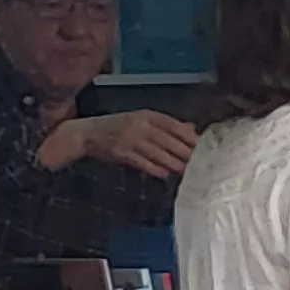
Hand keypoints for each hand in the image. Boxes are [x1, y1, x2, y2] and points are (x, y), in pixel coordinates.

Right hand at [61, 109, 198, 177]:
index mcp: (147, 115)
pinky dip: (157, 170)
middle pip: (170, 141)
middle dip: (186, 153)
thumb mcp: (141, 119)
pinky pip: (144, 163)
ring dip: (174, 164)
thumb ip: (165, 125)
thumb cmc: (117, 126)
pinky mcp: (122, 153)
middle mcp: (140, 125)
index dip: (190, 138)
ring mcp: (130, 139)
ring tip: (186, 171)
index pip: (175, 126)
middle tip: (199, 163)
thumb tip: (192, 129)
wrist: (86, 133)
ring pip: (159, 154)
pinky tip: (166, 174)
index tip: (203, 148)